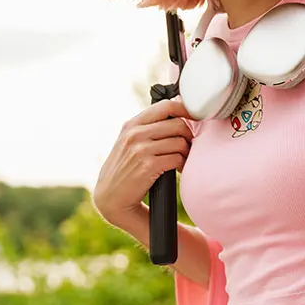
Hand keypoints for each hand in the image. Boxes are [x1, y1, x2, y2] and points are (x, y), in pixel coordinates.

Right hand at [93, 99, 192, 227]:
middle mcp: (134, 134)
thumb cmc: (125, 169)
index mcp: (131, 125)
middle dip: (188, 135)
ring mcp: (140, 149)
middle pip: (178, 124)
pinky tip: (179, 169)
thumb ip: (148, 127)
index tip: (194, 117)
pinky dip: (182, 164)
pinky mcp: (147, 166)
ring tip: (182, 159)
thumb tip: (177, 108)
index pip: (165, 106)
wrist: (110, 198)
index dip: (185, 109)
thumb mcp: (129, 142)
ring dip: (186, 152)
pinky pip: (177, 158)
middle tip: (188, 146)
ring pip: (180, 142)